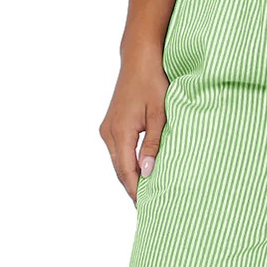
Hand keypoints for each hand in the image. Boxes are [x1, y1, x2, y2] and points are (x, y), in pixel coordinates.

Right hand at [99, 47, 166, 202]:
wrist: (139, 59)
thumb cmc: (153, 82)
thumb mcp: (159, 114)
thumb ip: (153, 144)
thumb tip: (148, 173)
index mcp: (120, 132)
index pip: (126, 172)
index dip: (136, 191)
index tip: (147, 207)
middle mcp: (108, 132)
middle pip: (119, 170)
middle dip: (133, 189)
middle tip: (149, 207)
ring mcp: (107, 128)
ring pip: (118, 161)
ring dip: (130, 177)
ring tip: (147, 194)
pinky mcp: (110, 125)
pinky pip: (118, 151)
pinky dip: (127, 164)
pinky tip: (140, 172)